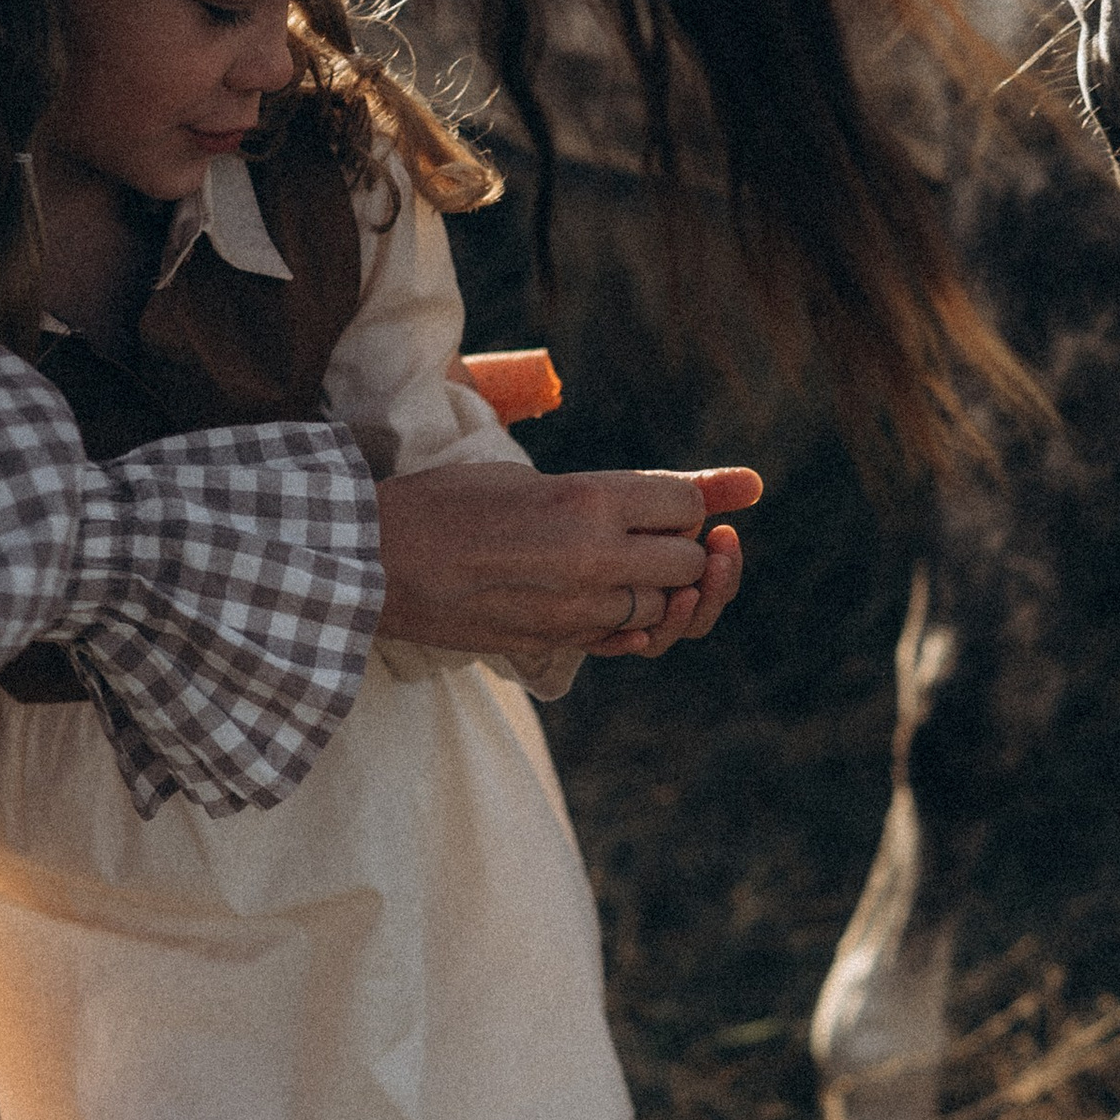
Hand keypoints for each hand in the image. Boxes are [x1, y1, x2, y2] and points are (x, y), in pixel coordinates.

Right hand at [374, 462, 762, 659]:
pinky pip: (624, 642)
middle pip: (687, 560)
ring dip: (653, 590)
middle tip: (642, 535)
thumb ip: (624, 487)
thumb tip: (747, 484)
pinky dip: (629, 625)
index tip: (653, 502)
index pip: (686, 504)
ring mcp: (576, 611)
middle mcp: (593, 558)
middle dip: (678, 547)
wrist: (372, 564)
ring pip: (662, 609)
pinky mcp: (555, 644)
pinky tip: (604, 602)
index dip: (680, 503)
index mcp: (586, 499)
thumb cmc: (442, 503)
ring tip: (612, 566)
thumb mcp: (528, 475)